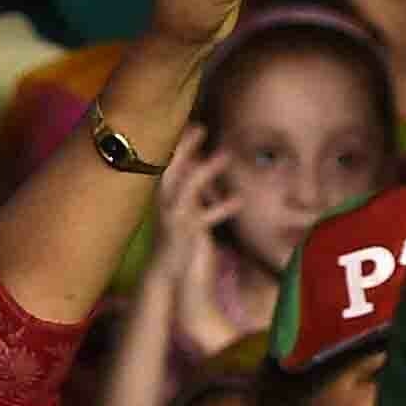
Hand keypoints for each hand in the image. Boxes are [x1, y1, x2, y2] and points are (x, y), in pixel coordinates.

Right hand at [146, 131, 245, 348]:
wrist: (171, 280)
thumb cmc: (182, 246)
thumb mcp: (188, 216)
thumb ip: (195, 196)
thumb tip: (205, 175)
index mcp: (166, 199)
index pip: (170, 165)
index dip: (179, 145)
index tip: (191, 125)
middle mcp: (166, 206)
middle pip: (173, 169)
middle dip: (185, 148)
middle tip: (199, 126)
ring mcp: (175, 219)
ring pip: (188, 188)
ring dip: (206, 170)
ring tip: (226, 155)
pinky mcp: (188, 235)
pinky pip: (205, 218)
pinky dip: (222, 208)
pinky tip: (239, 200)